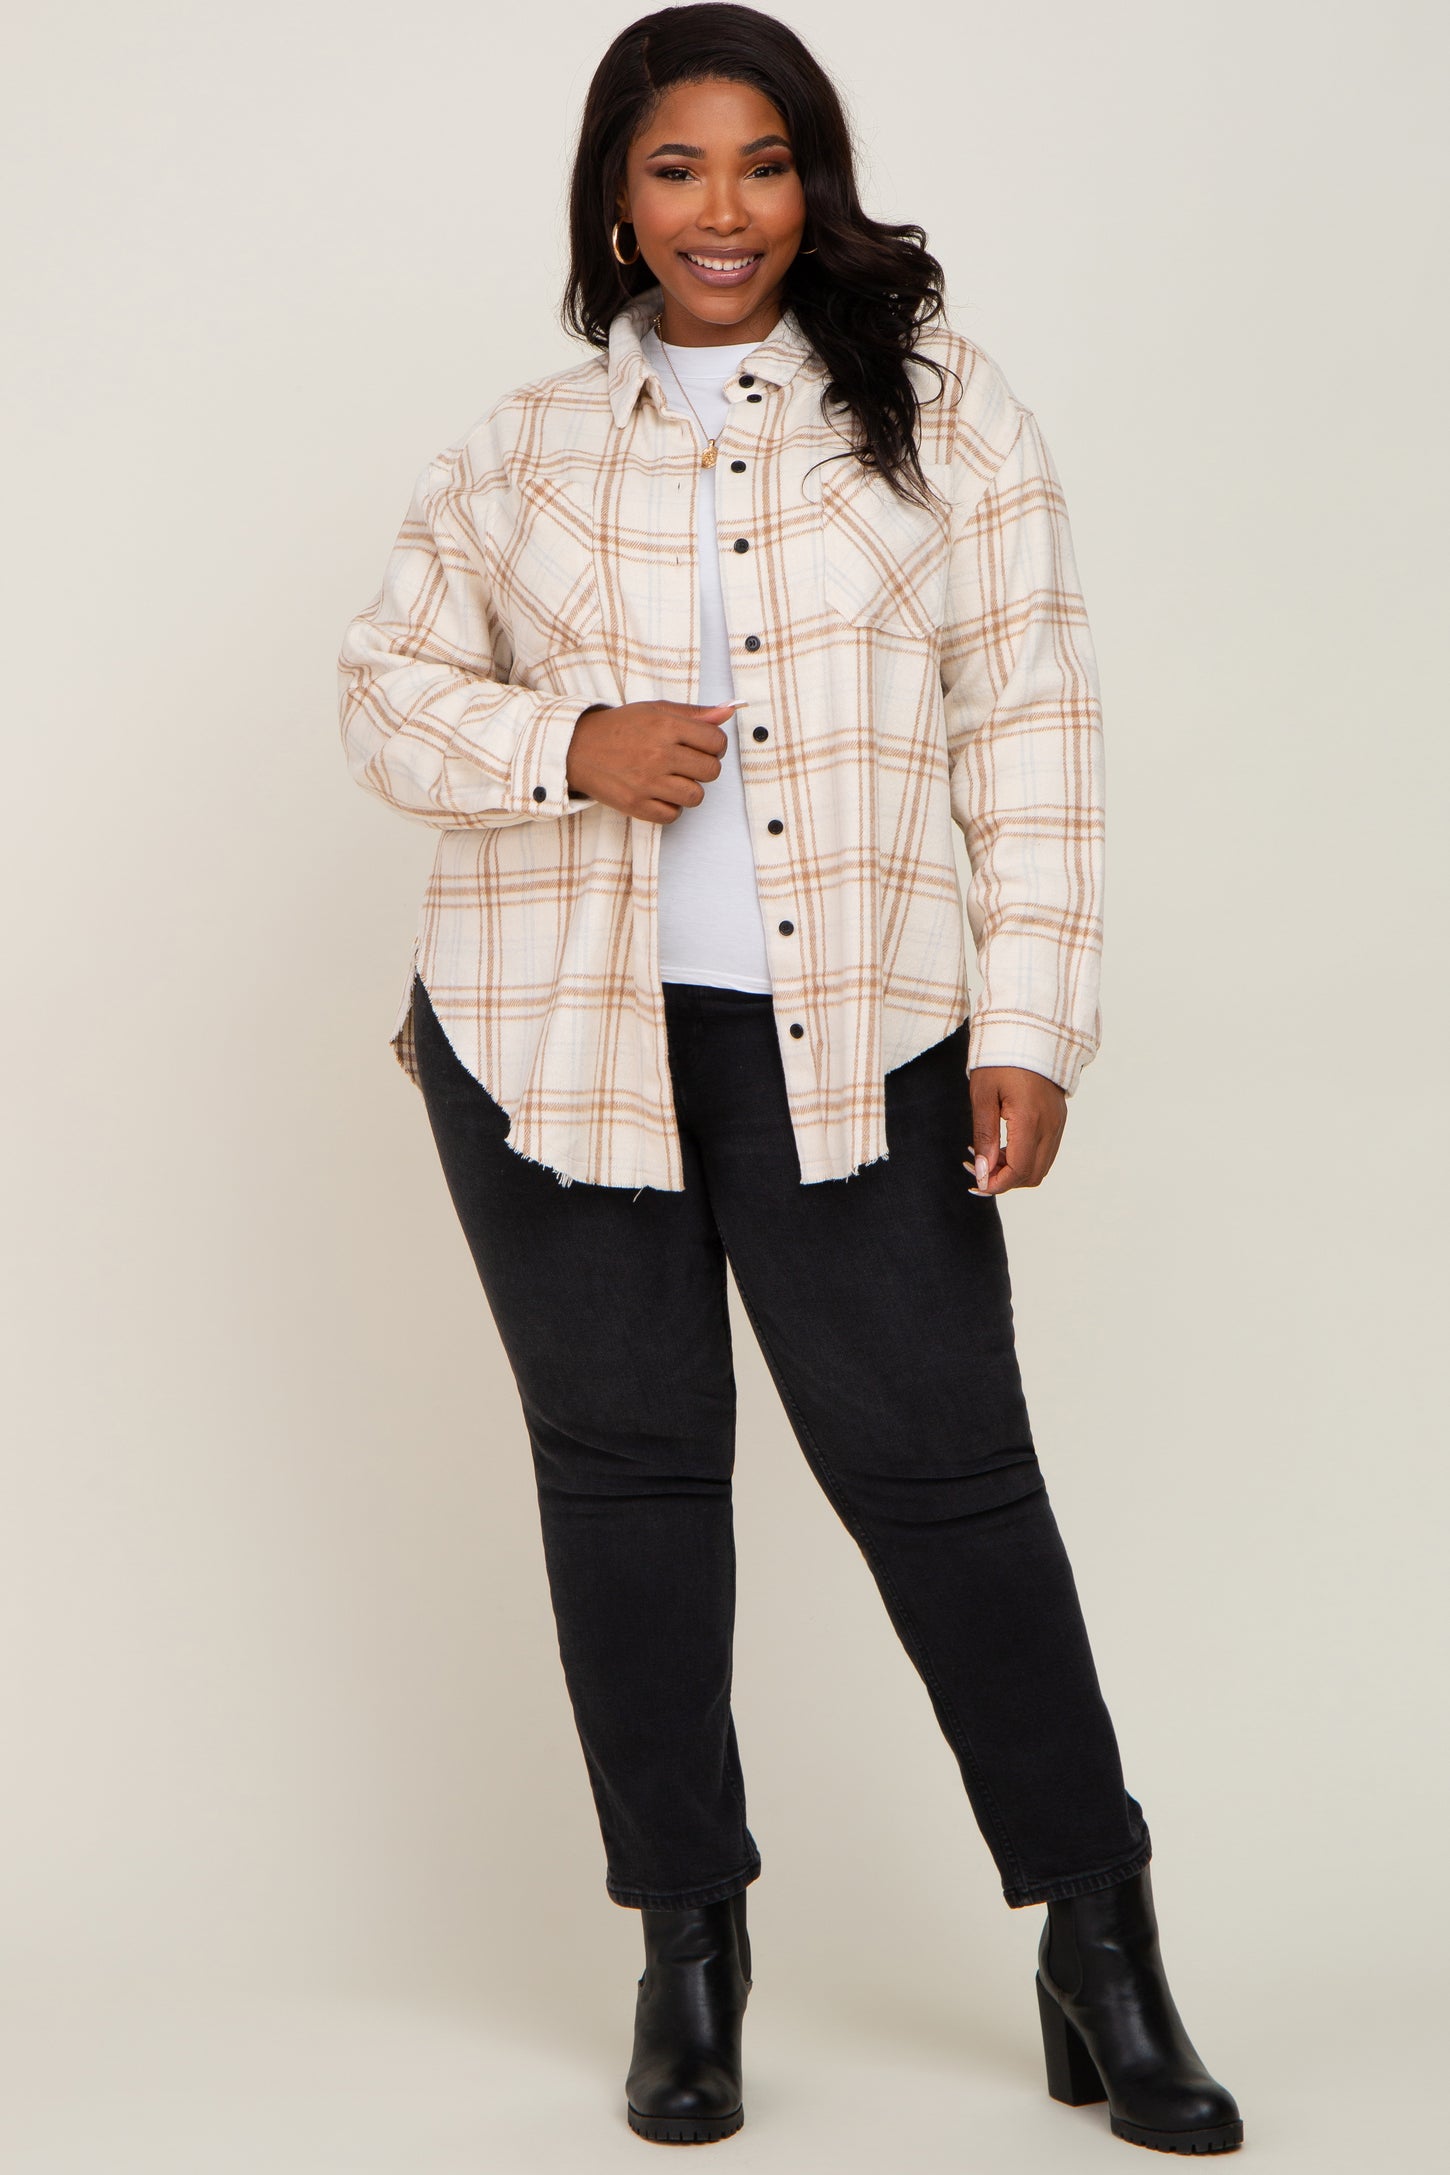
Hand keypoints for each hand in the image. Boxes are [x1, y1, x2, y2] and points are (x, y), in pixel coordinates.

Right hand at [565, 700, 735, 822]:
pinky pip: (673, 815)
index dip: (715, 746)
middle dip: (704, 768)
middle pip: (711, 771)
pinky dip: (670, 807)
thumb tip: (728, 711)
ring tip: (672, 780)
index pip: (716, 742)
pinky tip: (658, 793)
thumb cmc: (620, 728)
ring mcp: (647, 782)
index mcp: (666, 726)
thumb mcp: (655, 710)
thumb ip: (694, 713)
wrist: (577, 749)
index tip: (704, 747)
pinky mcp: (637, 805)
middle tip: (686, 763)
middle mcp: (659, 754)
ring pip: (695, 797)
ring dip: (688, 790)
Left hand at [966, 1065, 1067, 1194]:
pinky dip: (1025, 1157)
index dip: (996, 1184)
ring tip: (987, 1156)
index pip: (1019, 1170)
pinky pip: (1045, 1151)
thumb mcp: (983, 1095)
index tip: (975, 1183)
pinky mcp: (1058, 1118)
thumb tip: (983, 1172)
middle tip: (977, 1169)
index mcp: (1031, 1119)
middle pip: (1033, 1175)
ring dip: (1015, 1170)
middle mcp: (1050, 1125)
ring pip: (1041, 1166)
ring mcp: (1058, 1123)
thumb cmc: (1000, 1059)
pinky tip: (1003, 1146)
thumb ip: (984, 1136)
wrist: (1028, 1032)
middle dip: (1005, 1181)